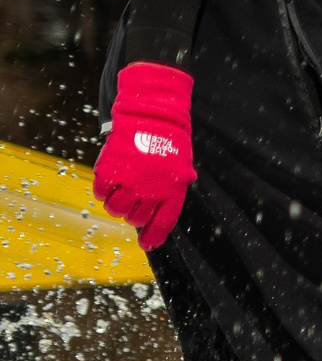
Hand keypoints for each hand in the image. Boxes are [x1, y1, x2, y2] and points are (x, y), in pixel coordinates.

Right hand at [93, 63, 196, 249]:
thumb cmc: (168, 143)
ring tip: (120, 191)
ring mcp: (129, 182)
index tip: (147, 245)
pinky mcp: (109, 172)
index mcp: (173, 191)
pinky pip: (101, 193)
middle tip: (132, 202)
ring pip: (116, 210)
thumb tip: (159, 214)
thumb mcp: (181, 168)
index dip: (153, 237)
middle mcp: (150, 191)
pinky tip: (110, 181)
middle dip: (132, 214)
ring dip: (116, 204)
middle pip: (135, 219)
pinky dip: (103, 191)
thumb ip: (171, 191)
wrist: (151, 116)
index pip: (162, 224)